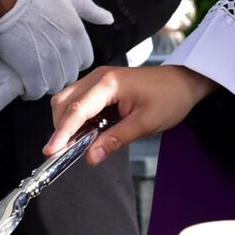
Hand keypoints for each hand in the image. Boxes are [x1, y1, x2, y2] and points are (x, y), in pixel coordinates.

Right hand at [0, 0, 113, 100]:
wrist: (7, 5)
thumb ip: (91, 11)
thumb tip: (108, 18)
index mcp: (77, 34)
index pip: (85, 62)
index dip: (73, 62)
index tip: (63, 61)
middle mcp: (66, 50)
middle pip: (70, 76)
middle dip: (60, 75)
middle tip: (48, 71)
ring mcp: (48, 62)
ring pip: (55, 86)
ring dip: (46, 84)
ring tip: (37, 78)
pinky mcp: (30, 71)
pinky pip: (36, 91)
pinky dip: (31, 92)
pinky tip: (26, 86)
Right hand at [43, 65, 218, 164]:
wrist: (184, 82)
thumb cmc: (170, 98)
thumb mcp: (145, 123)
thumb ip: (115, 140)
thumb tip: (90, 157)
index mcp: (109, 84)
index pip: (77, 111)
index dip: (61, 133)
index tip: (50, 151)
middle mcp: (98, 77)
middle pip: (63, 104)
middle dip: (61, 129)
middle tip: (67, 151)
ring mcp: (96, 80)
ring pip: (66, 102)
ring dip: (67, 124)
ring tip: (80, 142)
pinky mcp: (98, 86)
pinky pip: (77, 103)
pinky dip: (76, 120)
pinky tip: (87, 132)